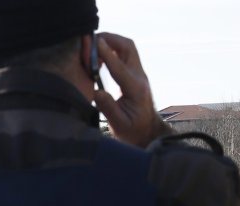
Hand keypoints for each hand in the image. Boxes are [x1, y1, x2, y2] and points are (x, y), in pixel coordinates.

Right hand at [93, 33, 170, 147]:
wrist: (148, 132)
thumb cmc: (133, 131)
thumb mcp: (119, 124)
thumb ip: (108, 107)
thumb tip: (96, 92)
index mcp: (135, 89)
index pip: (119, 67)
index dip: (106, 54)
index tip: (94, 43)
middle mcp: (139, 77)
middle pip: (128, 47)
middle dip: (110, 39)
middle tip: (91, 40)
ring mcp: (139, 74)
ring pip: (127, 48)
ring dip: (111, 42)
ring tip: (93, 47)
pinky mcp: (135, 74)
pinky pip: (124, 54)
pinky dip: (112, 49)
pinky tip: (100, 57)